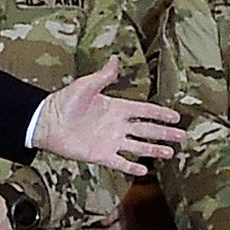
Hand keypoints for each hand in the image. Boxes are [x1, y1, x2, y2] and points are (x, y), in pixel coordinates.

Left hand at [30, 57, 185, 177]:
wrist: (46, 123)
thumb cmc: (64, 101)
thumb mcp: (86, 85)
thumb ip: (103, 76)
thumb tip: (116, 58)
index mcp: (117, 107)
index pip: (145, 110)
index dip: (160, 113)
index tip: (176, 116)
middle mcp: (117, 125)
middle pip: (147, 130)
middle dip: (165, 133)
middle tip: (183, 136)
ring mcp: (110, 141)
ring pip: (138, 147)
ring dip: (154, 150)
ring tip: (170, 154)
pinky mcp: (101, 155)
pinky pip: (120, 162)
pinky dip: (132, 167)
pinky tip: (144, 170)